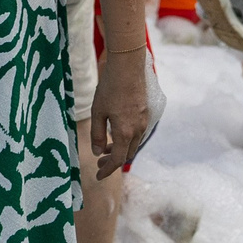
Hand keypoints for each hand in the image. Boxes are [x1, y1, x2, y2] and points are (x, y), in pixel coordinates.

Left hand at [88, 46, 150, 178]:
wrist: (128, 66)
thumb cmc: (109, 88)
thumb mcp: (98, 112)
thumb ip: (97, 134)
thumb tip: (97, 152)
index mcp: (125, 132)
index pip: (117, 159)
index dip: (107, 170)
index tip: (97, 176)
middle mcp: (138, 130)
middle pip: (127, 154)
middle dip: (112, 161)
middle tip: (99, 163)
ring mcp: (144, 121)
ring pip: (133, 144)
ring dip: (120, 149)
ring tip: (105, 148)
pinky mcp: (145, 113)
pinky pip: (137, 133)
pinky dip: (126, 139)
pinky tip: (116, 133)